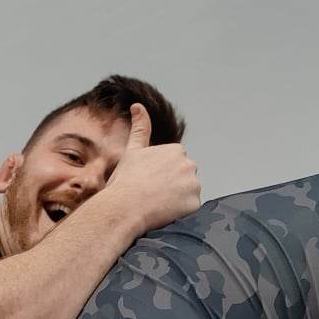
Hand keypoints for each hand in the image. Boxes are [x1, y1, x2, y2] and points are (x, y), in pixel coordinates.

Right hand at [102, 103, 199, 236]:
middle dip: (172, 187)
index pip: (174, 166)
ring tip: (157, 205)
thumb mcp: (132, 151)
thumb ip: (140, 128)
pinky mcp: (194, 203)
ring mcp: (193, 184)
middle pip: (184, 179)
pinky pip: (190, 209)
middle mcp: (189, 164)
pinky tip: (164, 213)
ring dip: (177, 200)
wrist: (123, 207)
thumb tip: (137, 105)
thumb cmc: (125, 182)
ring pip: (188, 194)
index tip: (148, 183)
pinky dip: (180, 212)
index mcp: (176, 150)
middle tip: (152, 195)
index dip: (161, 177)